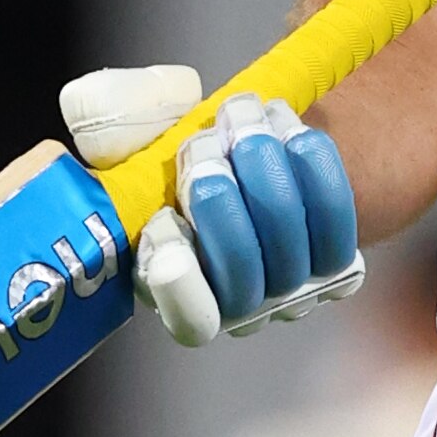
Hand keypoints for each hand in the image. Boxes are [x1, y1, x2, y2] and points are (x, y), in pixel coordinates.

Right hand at [59, 66, 365, 343]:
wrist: (258, 136)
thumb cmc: (179, 138)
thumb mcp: (132, 121)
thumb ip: (108, 117)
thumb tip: (100, 123)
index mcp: (169, 282)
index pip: (188, 319)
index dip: (180, 285)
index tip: (166, 223)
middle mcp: (233, 300)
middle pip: (242, 280)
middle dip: (222, 204)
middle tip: (210, 141)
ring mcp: (289, 286)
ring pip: (292, 251)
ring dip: (269, 173)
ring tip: (252, 118)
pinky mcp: (335, 258)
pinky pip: (336, 226)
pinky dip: (314, 171)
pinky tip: (293, 130)